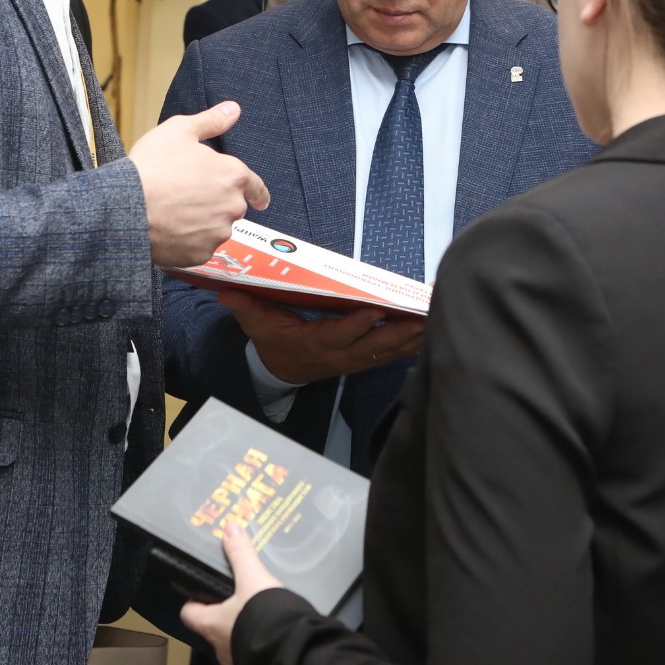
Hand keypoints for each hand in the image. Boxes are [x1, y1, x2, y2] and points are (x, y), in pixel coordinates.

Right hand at [130, 102, 269, 267]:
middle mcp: (232, 207)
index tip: (261, 199)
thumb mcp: (179, 130)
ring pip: (216, 227)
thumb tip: (233, 109)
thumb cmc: (152, 167)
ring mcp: (217, 233)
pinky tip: (170, 229)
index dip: (257, 192)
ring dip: (204, 222)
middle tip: (189, 195)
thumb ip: (212, 120)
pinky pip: (200, 246)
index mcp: (233, 176)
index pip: (256, 187)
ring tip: (175, 212)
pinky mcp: (201, 254)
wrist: (127, 207)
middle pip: (233, 206)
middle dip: (217, 202)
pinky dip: (189, 240)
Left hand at [182, 522, 286, 664]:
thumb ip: (240, 554)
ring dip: (240, 632)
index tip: (203, 590)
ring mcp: (236, 662)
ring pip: (231, 644)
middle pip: (211, 628)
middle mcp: (219, 647)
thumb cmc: (264, 618)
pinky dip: (256, 646)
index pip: (189, 613)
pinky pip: (251, 657)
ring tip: (257, 616)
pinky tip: (271, 636)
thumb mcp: (253, 578)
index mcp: (211, 625)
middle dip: (222, 615)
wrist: (291, 651)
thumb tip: (230, 529)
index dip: (194, 600)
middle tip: (236, 598)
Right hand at [220, 289, 423, 384]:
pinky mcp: (365, 360)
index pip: (338, 335)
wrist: (281, 373)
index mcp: (315, 344)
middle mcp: (340, 355)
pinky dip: (413, 343)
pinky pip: (393, 354)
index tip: (372, 311)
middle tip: (422, 316)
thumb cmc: (273, 342)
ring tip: (435, 318)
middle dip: (399, 332)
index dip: (356, 326)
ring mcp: (356, 360)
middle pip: (373, 346)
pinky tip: (432, 329)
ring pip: (389, 351)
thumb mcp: (256, 326)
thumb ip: (246, 308)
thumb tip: (228, 291)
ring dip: (413, 338)